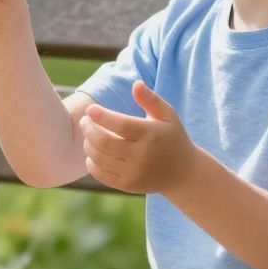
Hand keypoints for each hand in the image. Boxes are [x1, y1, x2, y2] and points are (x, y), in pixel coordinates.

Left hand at [81, 80, 196, 196]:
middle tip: (84, 121)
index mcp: (151, 135)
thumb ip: (151, 99)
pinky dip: (92, 163)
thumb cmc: (172, 137)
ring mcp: (134, 173)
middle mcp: (142, 155)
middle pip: (105, 142)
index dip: (102, 116)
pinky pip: (101, 174)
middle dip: (89, 129)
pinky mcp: (128, 185)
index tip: (90, 110)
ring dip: (88, 144)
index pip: (121, 125)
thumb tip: (136, 83)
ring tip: (88, 135)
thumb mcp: (167, 115)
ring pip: (100, 158)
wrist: (183, 173)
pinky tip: (93, 153)